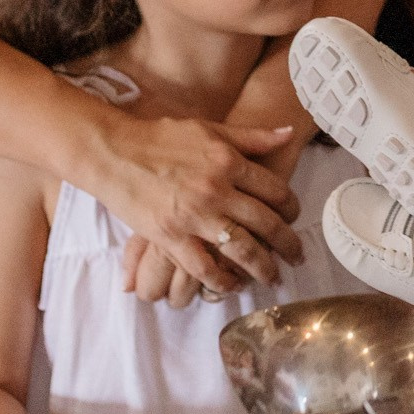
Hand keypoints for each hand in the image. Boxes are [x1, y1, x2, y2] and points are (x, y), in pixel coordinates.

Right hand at [92, 111, 304, 303]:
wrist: (115, 152)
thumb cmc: (162, 136)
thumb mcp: (210, 129)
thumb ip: (252, 136)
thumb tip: (288, 133)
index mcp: (229, 162)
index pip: (275, 191)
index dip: (292, 208)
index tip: (295, 219)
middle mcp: (217, 191)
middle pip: (266, 224)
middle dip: (288, 244)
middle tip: (298, 257)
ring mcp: (194, 216)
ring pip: (241, 250)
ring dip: (263, 268)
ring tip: (274, 278)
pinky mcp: (170, 237)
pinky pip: (203, 267)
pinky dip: (222, 280)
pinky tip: (232, 284)